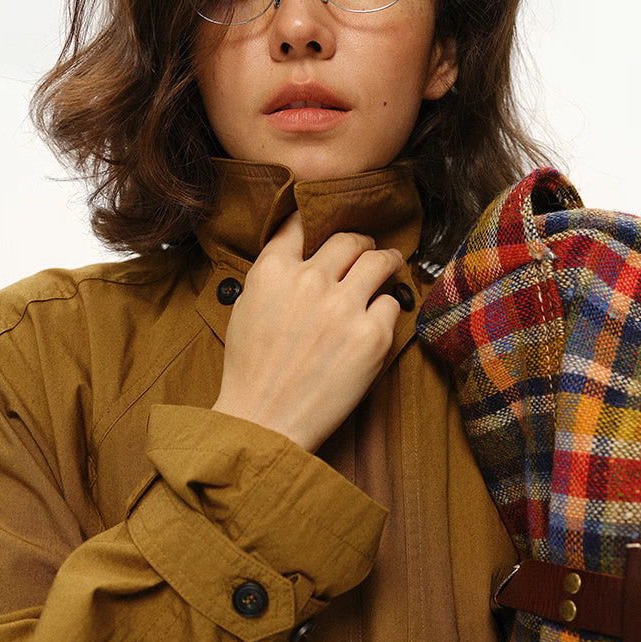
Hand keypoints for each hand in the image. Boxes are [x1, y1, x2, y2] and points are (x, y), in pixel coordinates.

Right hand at [212, 213, 401, 450]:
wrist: (265, 421)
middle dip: (361, 243)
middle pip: (349, 240)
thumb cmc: (252, 372)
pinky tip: (379, 320)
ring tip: (390, 265)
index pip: (300, 223)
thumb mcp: (247, 308)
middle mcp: (310, 280)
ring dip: (386, 262)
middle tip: (368, 249)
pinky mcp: (373, 336)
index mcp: (273, 271)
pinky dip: (388, 311)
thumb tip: (304, 255)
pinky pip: (393, 305)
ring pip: (380, 262)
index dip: (314, 220)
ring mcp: (344, 307)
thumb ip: (274, 276)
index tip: (324, 222)